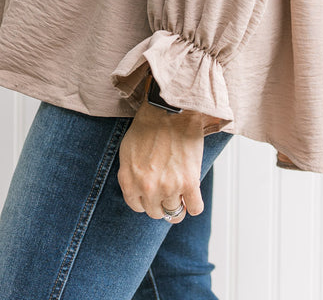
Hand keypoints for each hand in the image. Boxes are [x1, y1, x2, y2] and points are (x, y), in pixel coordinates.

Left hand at [117, 99, 205, 221]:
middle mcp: (147, 187)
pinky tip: (192, 194)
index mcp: (129, 180)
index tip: (153, 195)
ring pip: (174, 213)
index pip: (137, 207)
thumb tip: (138, 190)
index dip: (146, 201)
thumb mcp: (128, 151)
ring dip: (178, 205)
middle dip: (161, 203)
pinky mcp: (189, 182)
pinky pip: (195, 208)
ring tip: (181, 192)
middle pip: (155, 212)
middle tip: (168, 191)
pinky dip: (194, 204)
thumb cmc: (148, 125)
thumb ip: (130, 174)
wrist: (169, 109)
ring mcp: (168, 186)